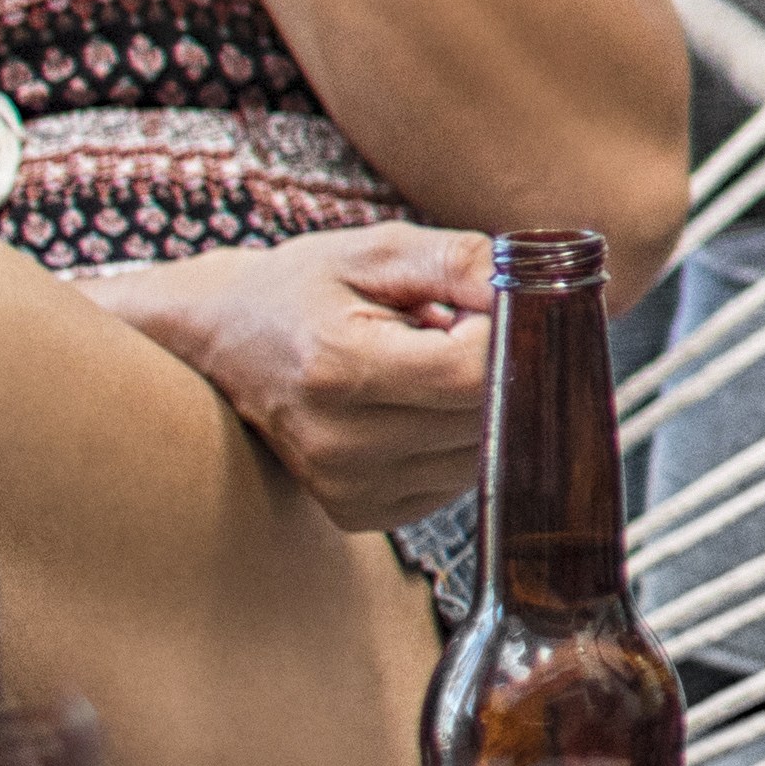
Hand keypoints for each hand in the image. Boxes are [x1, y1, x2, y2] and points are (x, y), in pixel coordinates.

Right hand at [85, 224, 498, 532]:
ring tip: (437, 365)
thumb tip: (539, 289)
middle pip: (486, 419)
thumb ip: (461, 262)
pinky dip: (460, 441)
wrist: (225, 342)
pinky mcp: (362, 514)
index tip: (503, 304)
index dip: (511, 336)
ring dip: (486, 408)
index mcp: (339, 369)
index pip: (473, 372)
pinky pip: (456, 481)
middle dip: (507, 369)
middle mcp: (342, 444)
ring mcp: (349, 489)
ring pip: (483, 457)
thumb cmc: (304, 288)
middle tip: (472, 328)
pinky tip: (422, 406)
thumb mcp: (376, 251)